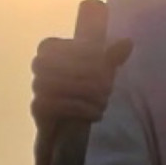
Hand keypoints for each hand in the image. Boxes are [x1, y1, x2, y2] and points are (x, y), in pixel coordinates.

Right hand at [30, 1, 132, 129]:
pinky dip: (80, 109)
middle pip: (64, 65)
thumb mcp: (101, 69)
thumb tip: (128, 42)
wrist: (68, 122)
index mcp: (52, 47)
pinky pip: (56, 105)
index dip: (84, 51)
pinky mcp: (37, 106)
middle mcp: (40, 63)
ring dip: (87, 94)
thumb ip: (112, 56)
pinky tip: (97, 113)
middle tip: (109, 86)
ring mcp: (37, 85)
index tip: (104, 60)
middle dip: (90, 76)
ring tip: (105, 101)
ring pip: (60, 85)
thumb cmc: (86, 86)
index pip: (67, 44)